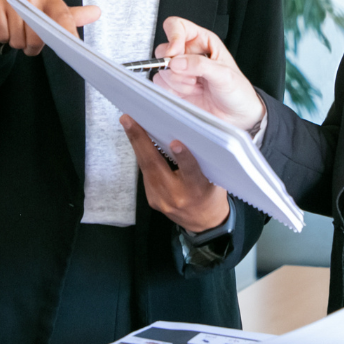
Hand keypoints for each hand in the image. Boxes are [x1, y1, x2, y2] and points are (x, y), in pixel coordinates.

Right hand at [0, 0, 99, 54]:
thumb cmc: (29, 7)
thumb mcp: (50, 9)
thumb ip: (72, 15)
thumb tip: (97, 12)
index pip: (62, 15)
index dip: (67, 31)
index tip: (72, 44)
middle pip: (37, 36)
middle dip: (33, 46)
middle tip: (29, 41)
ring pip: (18, 38)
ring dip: (17, 43)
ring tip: (17, 33)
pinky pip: (2, 34)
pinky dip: (2, 38)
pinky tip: (4, 27)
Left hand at [120, 115, 230, 232]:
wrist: (204, 223)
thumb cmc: (211, 194)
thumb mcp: (215, 178)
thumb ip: (202, 159)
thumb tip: (190, 131)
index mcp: (198, 190)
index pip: (191, 172)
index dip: (183, 157)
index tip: (176, 143)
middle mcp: (177, 196)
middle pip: (156, 167)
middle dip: (140, 141)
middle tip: (129, 120)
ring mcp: (161, 199)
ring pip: (146, 168)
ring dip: (136, 144)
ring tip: (128, 123)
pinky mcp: (152, 200)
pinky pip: (146, 173)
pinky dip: (142, 155)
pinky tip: (137, 139)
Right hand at [151, 17, 265, 131]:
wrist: (236, 116)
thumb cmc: (237, 91)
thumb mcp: (224, 75)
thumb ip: (200, 65)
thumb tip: (176, 61)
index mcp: (203, 41)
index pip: (177, 27)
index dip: (173, 37)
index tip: (174, 52)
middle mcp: (189, 53)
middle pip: (164, 50)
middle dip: (175, 66)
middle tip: (192, 76)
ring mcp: (180, 71)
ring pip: (161, 69)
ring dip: (178, 81)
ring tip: (197, 86)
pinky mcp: (174, 87)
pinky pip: (161, 85)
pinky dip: (174, 91)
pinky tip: (191, 93)